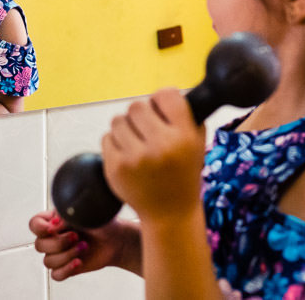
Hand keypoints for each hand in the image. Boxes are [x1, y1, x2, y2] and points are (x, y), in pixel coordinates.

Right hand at [29, 210, 139, 280]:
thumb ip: (67, 215)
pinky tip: (79, 262)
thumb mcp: (86, 212)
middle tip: (77, 236)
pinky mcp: (66, 267)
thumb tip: (54, 225)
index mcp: (55, 220)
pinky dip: (66, 269)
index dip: (40, 228)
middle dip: (58, 242)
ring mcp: (59, 253)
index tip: (55, 227)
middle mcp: (54, 237)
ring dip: (66, 255)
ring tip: (84, 247)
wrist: (117, 239)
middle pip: (39, 245)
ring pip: (47, 261)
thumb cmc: (102, 222)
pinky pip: (55, 275)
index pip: (34, 224)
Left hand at [102, 88, 204, 222]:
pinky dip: (115, 143)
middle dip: (141, 115)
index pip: (166, 94)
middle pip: (137, 105)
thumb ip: (185, 114)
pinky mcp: (116, 168)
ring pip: (118, 120)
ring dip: (126, 128)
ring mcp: (136, 158)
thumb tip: (165, 92)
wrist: (170, 213)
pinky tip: (128, 156)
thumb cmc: (183, 172)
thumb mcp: (197, 142)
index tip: (162, 110)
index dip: (161, 100)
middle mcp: (161, 145)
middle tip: (147, 129)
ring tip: (137, 143)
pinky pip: (107, 138)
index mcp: (184, 136)